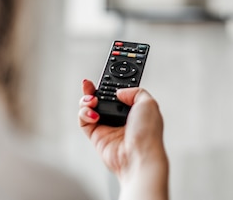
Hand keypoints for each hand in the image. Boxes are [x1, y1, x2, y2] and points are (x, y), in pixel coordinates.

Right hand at [78, 79, 168, 199]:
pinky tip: (93, 114)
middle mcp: (119, 117)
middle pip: (100, 98)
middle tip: (90, 84)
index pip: (118, 92)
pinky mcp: (96, 136)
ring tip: (92, 101)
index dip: (110, 84)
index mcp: (133, 109)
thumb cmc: (148, 134)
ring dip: (86, 100)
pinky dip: (84, 113)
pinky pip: (83, 120)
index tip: (104, 77)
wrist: (139, 156)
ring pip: (89, 107)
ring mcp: (107, 126)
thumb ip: (134, 91)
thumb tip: (119, 92)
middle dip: (93, 89)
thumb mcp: (149, 102)